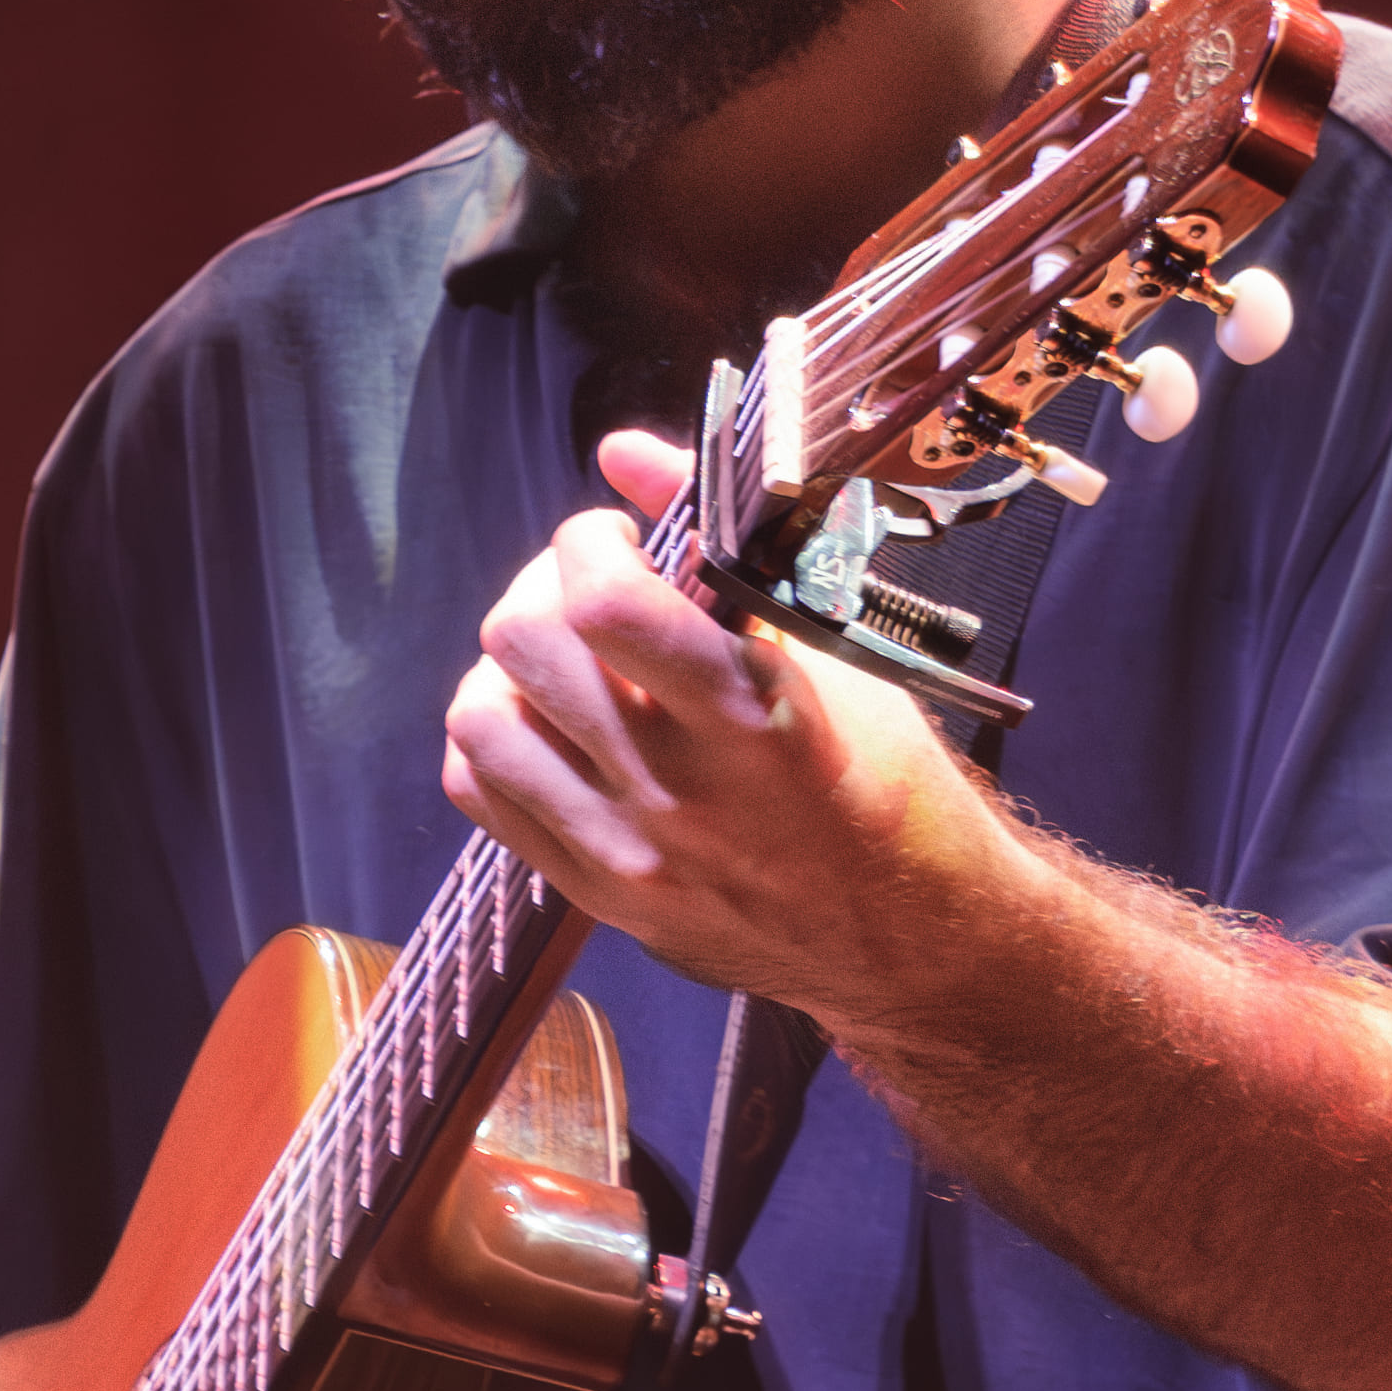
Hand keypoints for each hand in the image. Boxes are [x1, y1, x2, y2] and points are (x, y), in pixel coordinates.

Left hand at [441, 428, 994, 1017]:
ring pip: (480, 718)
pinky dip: (499, 741)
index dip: (587, 544)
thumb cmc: (885, 780)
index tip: (619, 544)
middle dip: (545, 589)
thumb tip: (623, 452)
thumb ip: (724, 542)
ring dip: (511, 671)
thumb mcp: (835, 651)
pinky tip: (552, 730)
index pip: (602, 603)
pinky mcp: (598, 897)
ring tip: (567, 668)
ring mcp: (627, 852)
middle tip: (591, 598)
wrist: (910, 937)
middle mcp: (677, 789)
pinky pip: (482, 792)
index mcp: (752, 715)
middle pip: (521, 644)